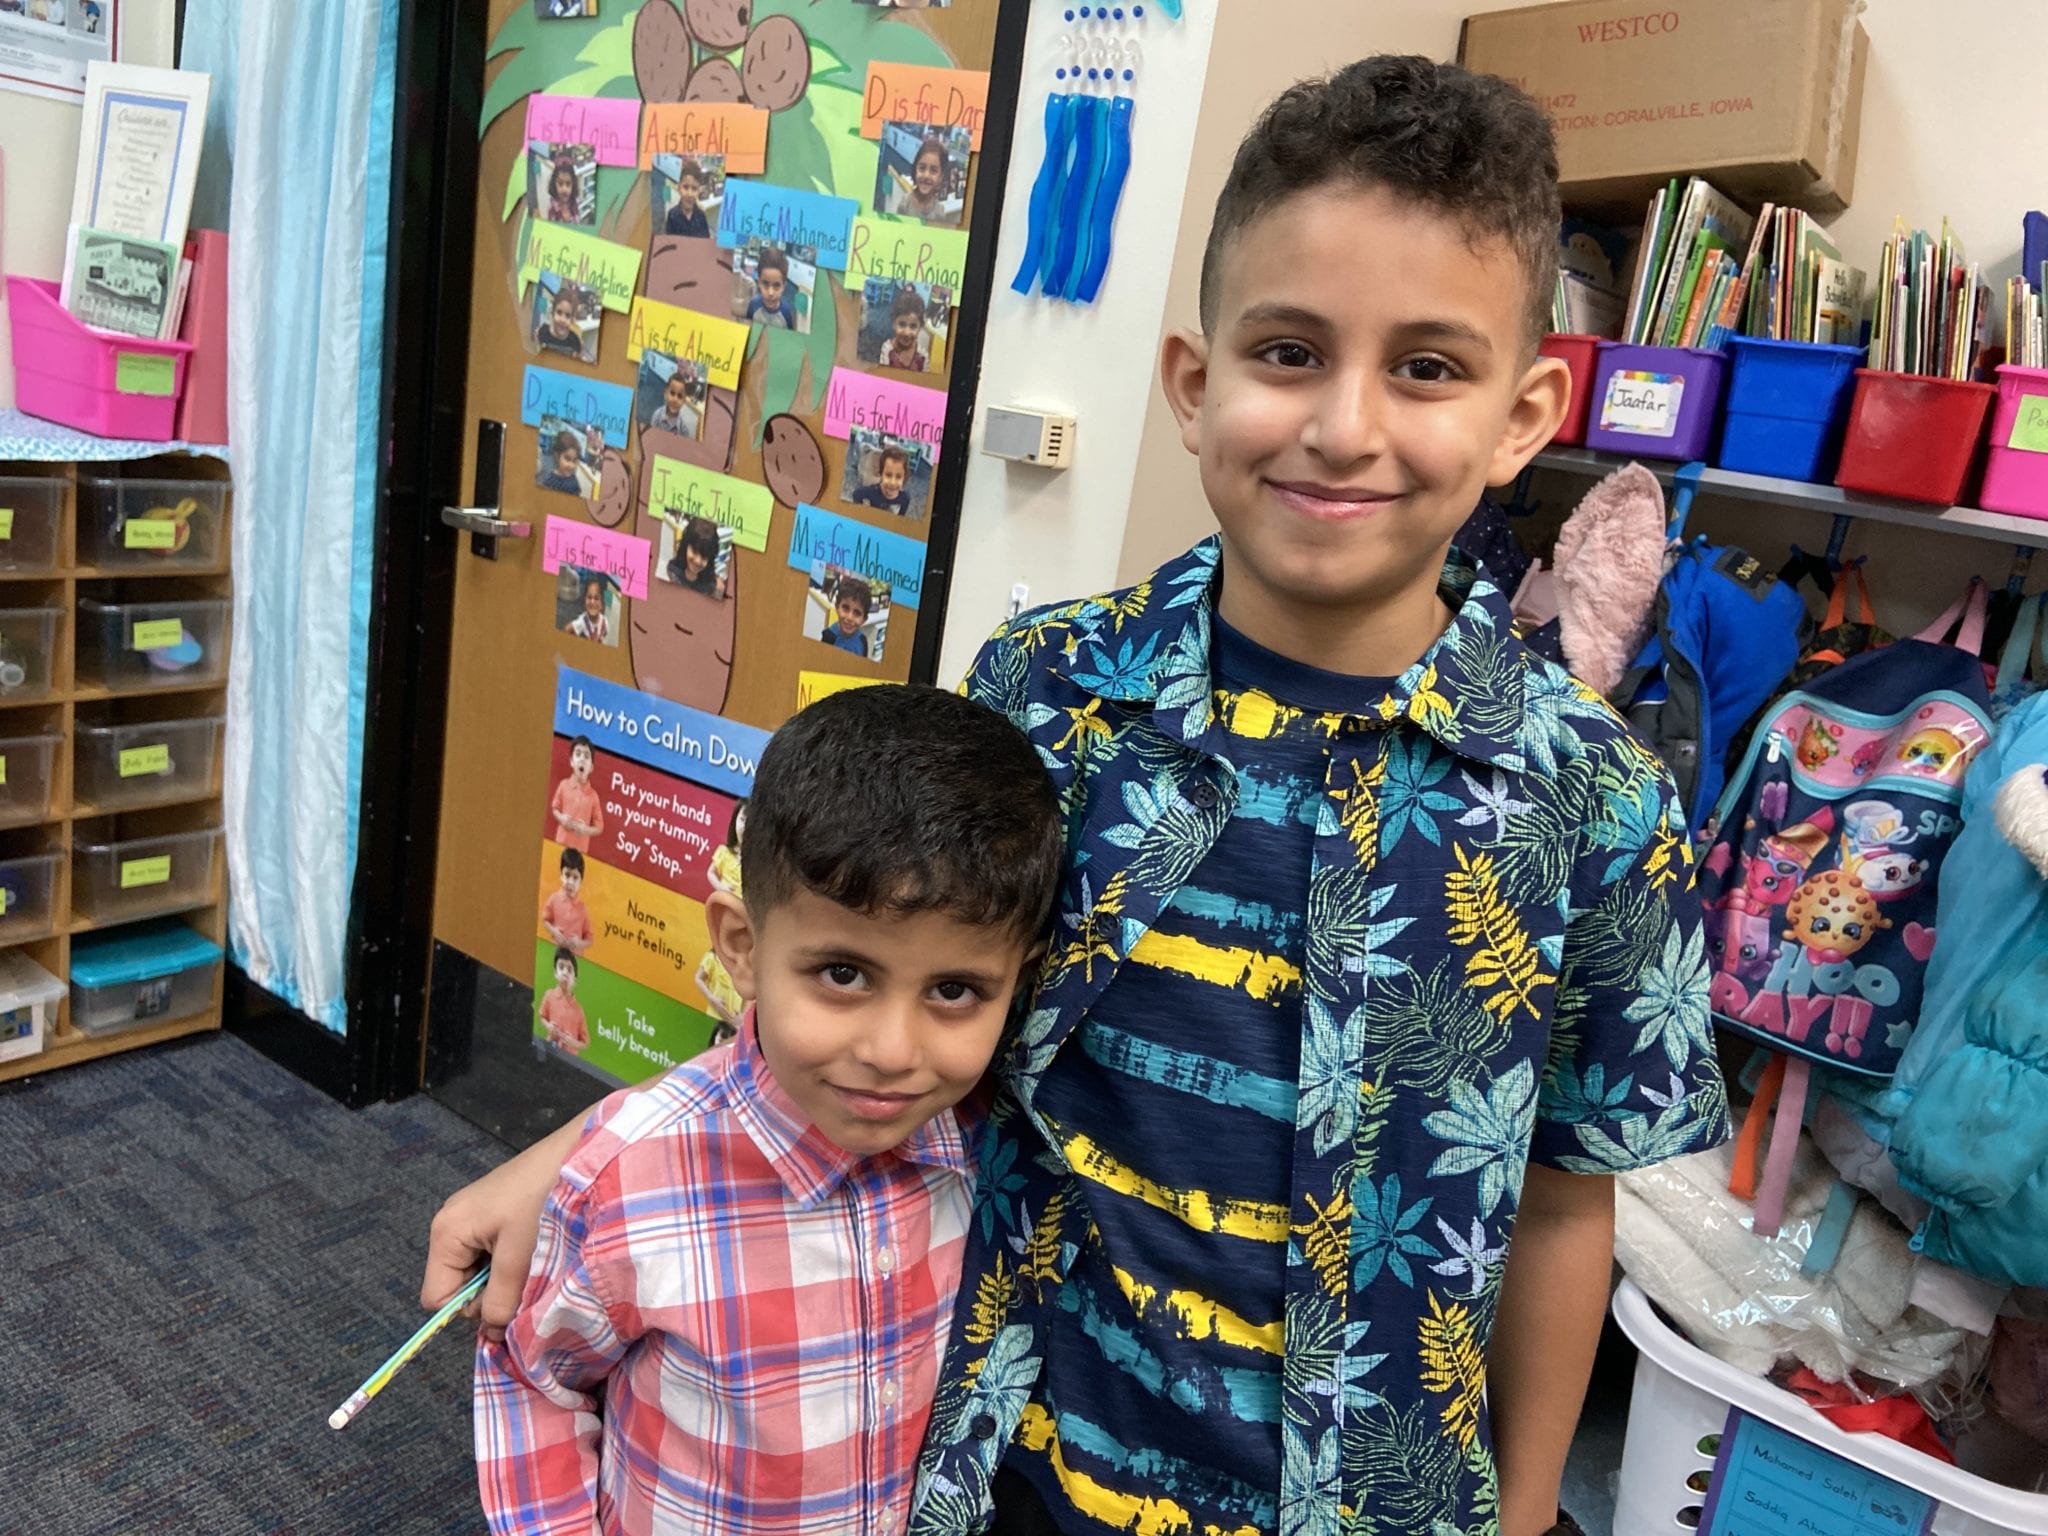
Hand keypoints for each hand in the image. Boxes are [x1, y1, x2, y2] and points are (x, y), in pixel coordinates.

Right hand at [421, 1122, 581, 1336]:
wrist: (579, 1152)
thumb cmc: (543, 1200)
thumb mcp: (519, 1259)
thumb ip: (501, 1302)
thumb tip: (491, 1335)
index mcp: (446, 1233)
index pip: (437, 1297)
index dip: (469, 1309)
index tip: (504, 1299)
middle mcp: (452, 1224)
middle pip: (458, 1285)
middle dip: (490, 1293)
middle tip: (525, 1276)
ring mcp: (474, 1216)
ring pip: (480, 1272)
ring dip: (506, 1277)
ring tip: (535, 1258)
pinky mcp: (496, 1212)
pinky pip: (494, 1253)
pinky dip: (514, 1260)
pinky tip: (536, 1246)